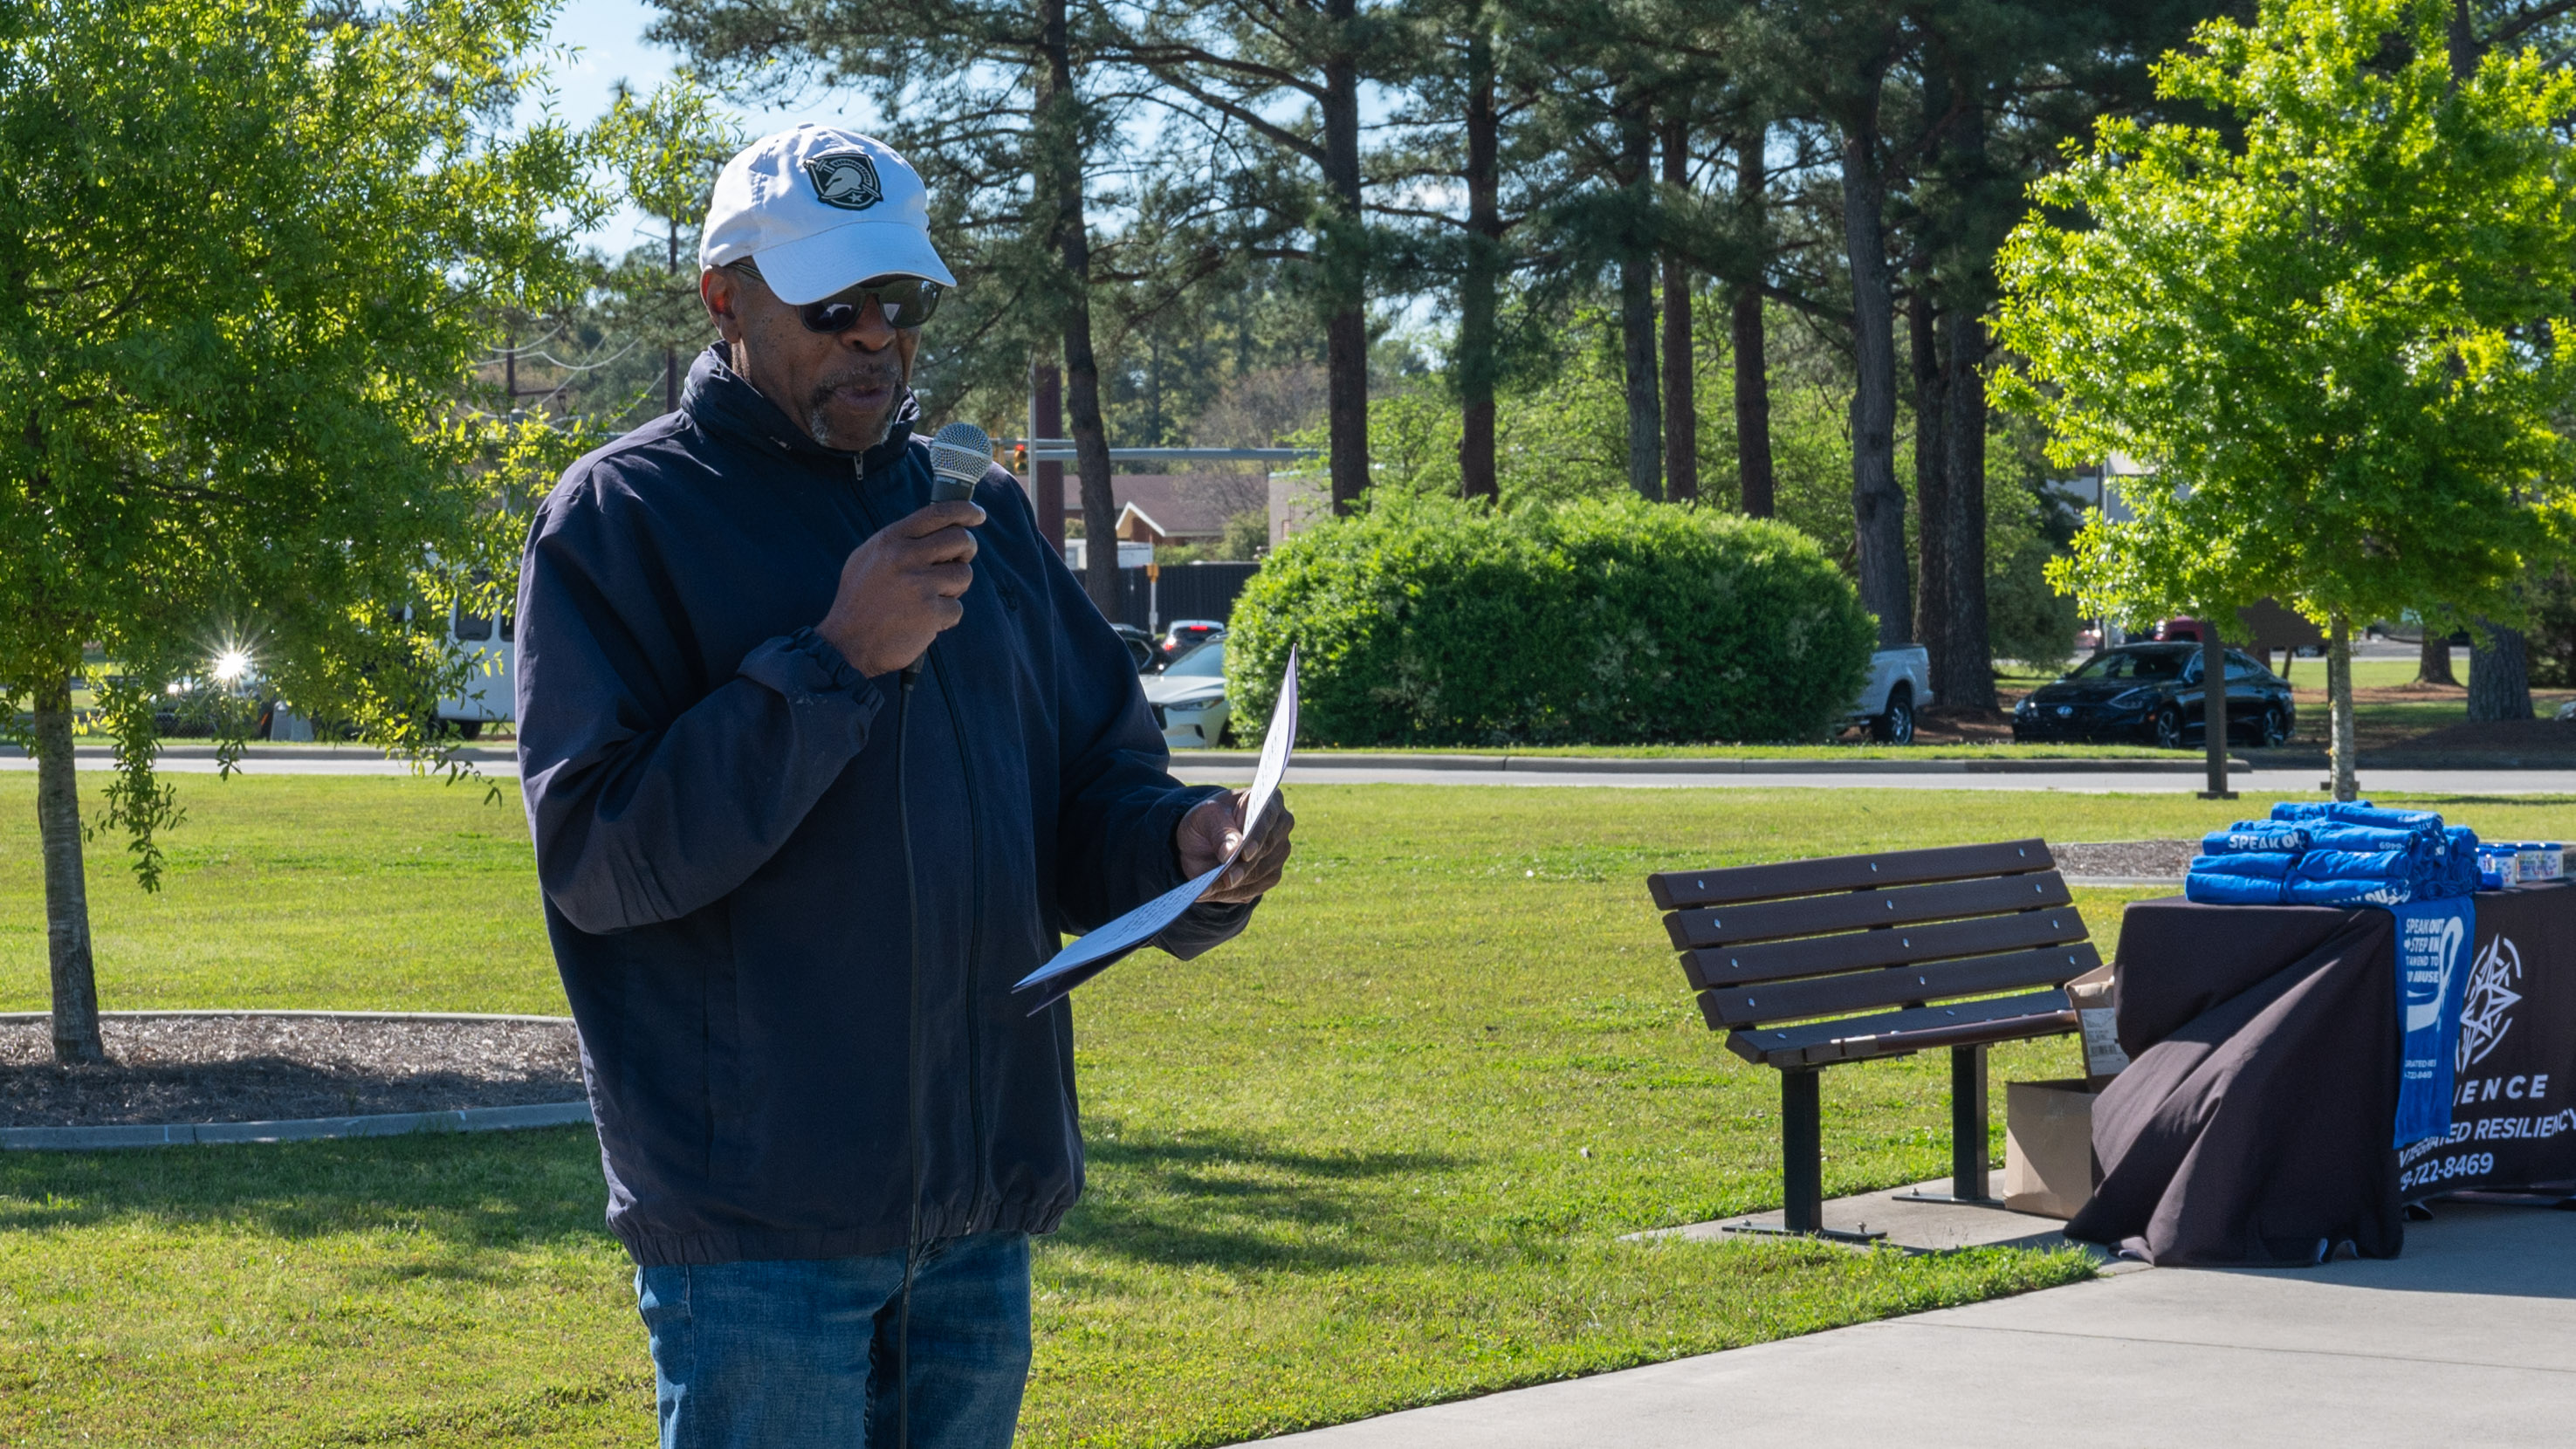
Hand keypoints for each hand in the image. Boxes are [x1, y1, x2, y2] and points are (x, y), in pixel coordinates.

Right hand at [815, 500, 985, 676]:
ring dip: (954, 588)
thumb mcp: (868, 557)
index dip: (965, 510)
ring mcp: (919, 584)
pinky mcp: (931, 612)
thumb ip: (900, 540)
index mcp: (891, 539)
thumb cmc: (860, 599)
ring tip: (932, 598)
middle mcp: (905, 557)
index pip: (937, 513)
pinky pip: (957, 608)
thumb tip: (937, 528)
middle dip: (967, 550)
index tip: (978, 515)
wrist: (847, 642)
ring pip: (964, 574)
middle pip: (961, 539)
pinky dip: (945, 617)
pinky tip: (924, 621)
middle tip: (958, 561)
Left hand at [1176, 787, 1294, 904]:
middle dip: (1244, 867)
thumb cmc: (1208, 820)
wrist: (1203, 840)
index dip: (1257, 837)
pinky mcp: (1271, 875)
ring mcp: (1279, 852)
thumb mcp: (1206, 817)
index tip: (1245, 854)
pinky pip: (1255, 889)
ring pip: (1261, 873)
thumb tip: (1232, 852)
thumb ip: (1220, 831)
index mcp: (1269, 801)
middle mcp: (1281, 826)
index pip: (1267, 818)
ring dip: (1235, 884)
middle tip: (1223, 879)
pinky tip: (1214, 892)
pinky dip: (1233, 893)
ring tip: (1209, 888)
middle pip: (1267, 850)